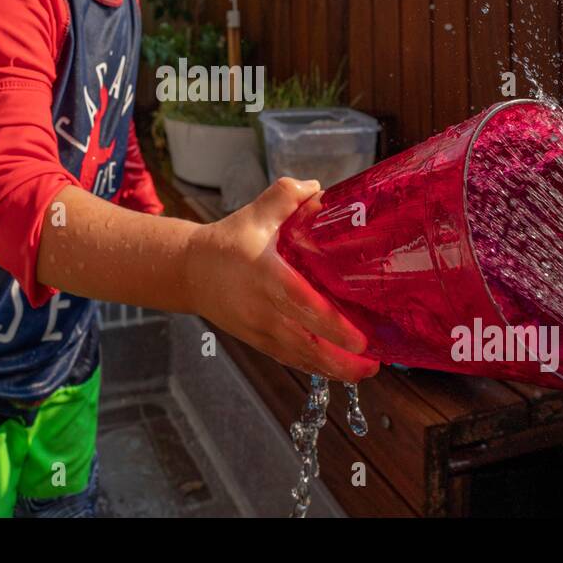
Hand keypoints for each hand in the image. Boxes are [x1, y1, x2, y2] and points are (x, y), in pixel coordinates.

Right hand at [183, 177, 379, 382]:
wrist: (190, 271)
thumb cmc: (228, 240)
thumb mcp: (257, 212)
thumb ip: (289, 196)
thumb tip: (323, 191)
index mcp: (265, 274)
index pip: (300, 302)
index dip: (331, 323)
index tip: (359, 337)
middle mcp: (262, 308)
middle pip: (304, 343)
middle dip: (340, 359)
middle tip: (372, 362)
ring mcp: (259, 329)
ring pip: (299, 358)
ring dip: (333, 369)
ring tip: (365, 370)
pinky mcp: (258, 341)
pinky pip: (289, 359)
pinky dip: (314, 368)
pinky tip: (339, 370)